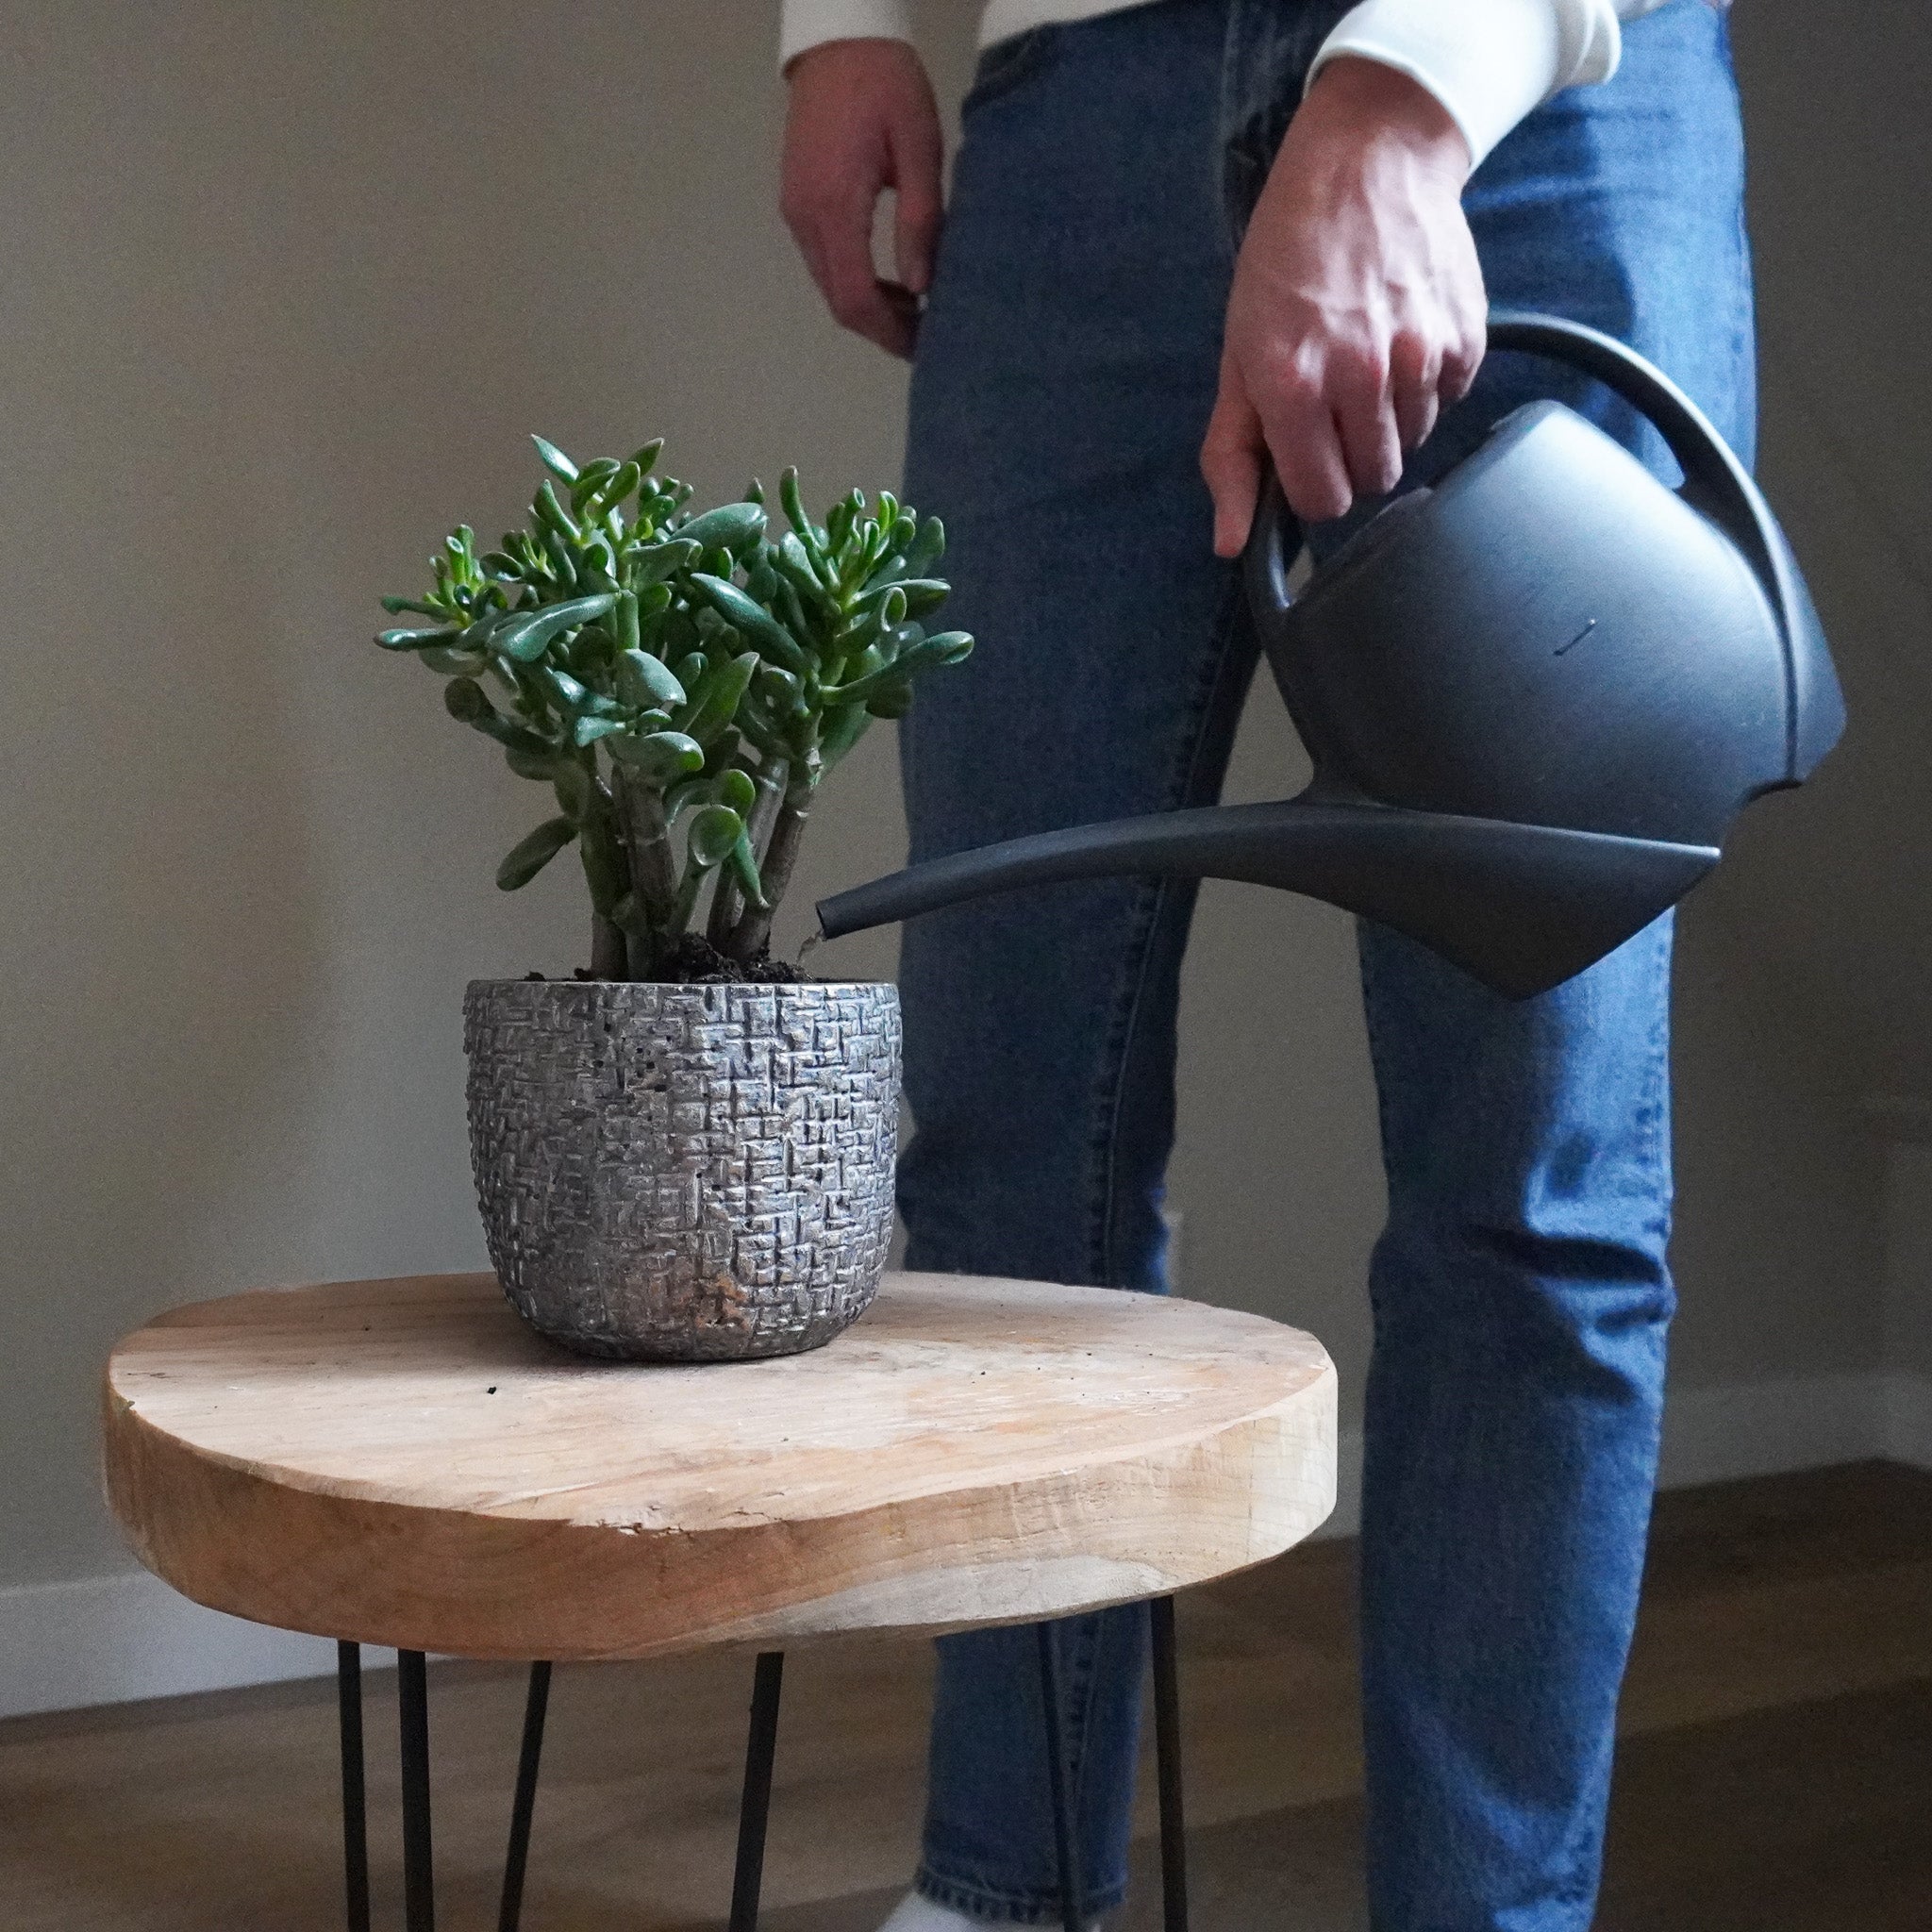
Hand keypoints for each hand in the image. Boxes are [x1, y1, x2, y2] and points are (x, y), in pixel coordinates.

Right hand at [781, 38, 944, 359]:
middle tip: (927, 334)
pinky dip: (855, 280)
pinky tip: (891, 277)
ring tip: (916, 307)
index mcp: (835, 206)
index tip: (924, 347)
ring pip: (829, 284)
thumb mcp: (919, 149)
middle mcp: (805, 217)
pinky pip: (823, 260)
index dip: (889, 333)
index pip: (856, 298)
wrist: (838, 39)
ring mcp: (795, 210)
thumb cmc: (887, 86)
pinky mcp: (796, 201)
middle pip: (838, 301)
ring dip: (869, 306)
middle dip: (881, 328)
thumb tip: (921, 287)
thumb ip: (920, 221)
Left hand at [1201, 57, 1486, 548]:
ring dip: (1389, 420)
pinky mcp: (1466, 338)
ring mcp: (1421, 356)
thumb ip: (1233, 454)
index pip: (1321, 502)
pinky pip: (1448, 403)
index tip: (1307, 457)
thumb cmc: (1289, 255)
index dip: (1311, 488)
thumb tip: (1231, 543)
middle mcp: (1361, 375)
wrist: (1368, 160)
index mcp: (1293, 385)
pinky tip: (1403, 339)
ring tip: (1367, 360)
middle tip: (1334, 403)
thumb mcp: (1238, 351)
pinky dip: (1427, 387)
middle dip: (1350, 458)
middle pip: (1372, 482)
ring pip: (1412, 446)